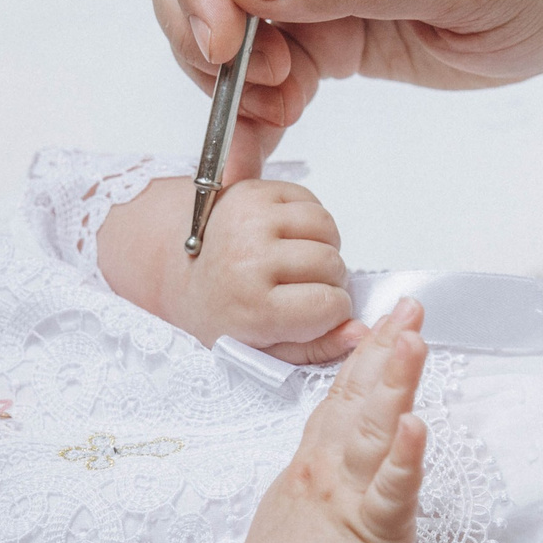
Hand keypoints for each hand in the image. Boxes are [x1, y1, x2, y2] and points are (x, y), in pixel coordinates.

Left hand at [164, 179, 361, 363]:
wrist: (181, 273)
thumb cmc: (223, 314)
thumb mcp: (263, 350)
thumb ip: (316, 349)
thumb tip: (360, 333)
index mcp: (253, 307)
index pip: (330, 305)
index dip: (332, 311)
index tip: (315, 312)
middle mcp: (249, 260)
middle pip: (331, 263)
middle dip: (329, 278)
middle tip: (305, 286)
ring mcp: (250, 220)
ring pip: (325, 226)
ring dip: (324, 244)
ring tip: (299, 260)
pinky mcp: (252, 192)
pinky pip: (309, 200)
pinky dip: (309, 220)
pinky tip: (289, 238)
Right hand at [240, 299, 430, 542]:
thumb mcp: (299, 497)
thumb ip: (323, 462)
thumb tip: (342, 433)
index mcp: (316, 460)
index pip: (343, 394)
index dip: (367, 353)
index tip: (388, 316)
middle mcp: (330, 469)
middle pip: (360, 399)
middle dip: (386, 351)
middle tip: (409, 309)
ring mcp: (350, 497)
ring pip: (375, 432)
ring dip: (395, 386)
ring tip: (412, 344)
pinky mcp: (373, 531)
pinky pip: (391, 491)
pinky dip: (406, 458)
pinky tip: (418, 427)